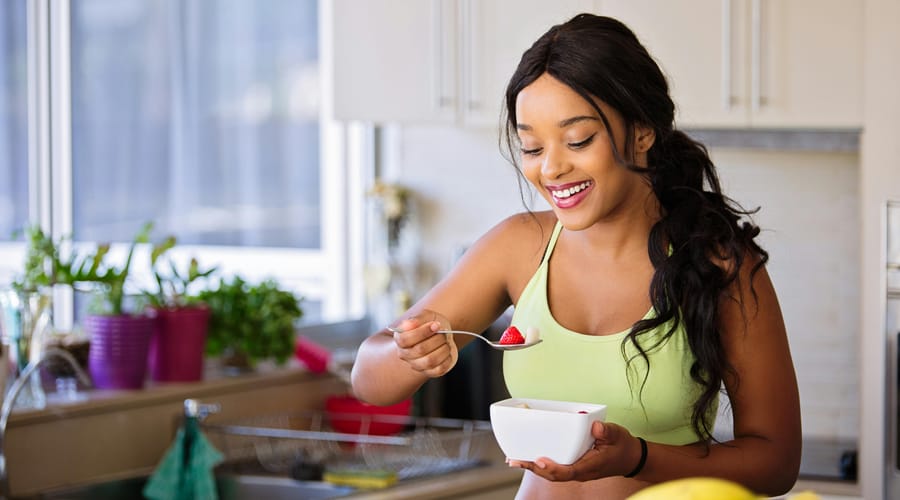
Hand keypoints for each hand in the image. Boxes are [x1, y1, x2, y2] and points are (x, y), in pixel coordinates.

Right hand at [390, 310, 457, 377]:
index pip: (405, 339)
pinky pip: (439, 370)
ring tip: (446, 342)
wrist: (441, 333)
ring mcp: (417, 365)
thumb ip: (417, 319)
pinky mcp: (430, 372)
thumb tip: (410, 324)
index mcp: (400, 338)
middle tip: (444, 332)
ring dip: (443, 349)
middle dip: (437, 339)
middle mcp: (405, 354)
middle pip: (420, 350)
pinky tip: (447, 351)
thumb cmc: (431, 324)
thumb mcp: (425, 316)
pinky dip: (447, 359)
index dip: (422, 332)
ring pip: (430, 361)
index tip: (436, 325)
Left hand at [507, 421, 642, 481]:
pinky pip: (555, 467)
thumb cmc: (622, 447)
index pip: (567, 471)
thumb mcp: (617, 435)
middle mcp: (580, 471)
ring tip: (514, 459)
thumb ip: (606, 432)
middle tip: (514, 460)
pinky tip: (529, 457)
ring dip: (533, 466)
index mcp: (590, 466)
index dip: (552, 468)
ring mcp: (576, 470)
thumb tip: (595, 427)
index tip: (539, 461)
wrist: (630, 458)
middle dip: (533, 468)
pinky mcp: (574, 466)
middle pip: (553, 474)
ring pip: (551, 473)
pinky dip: (541, 464)